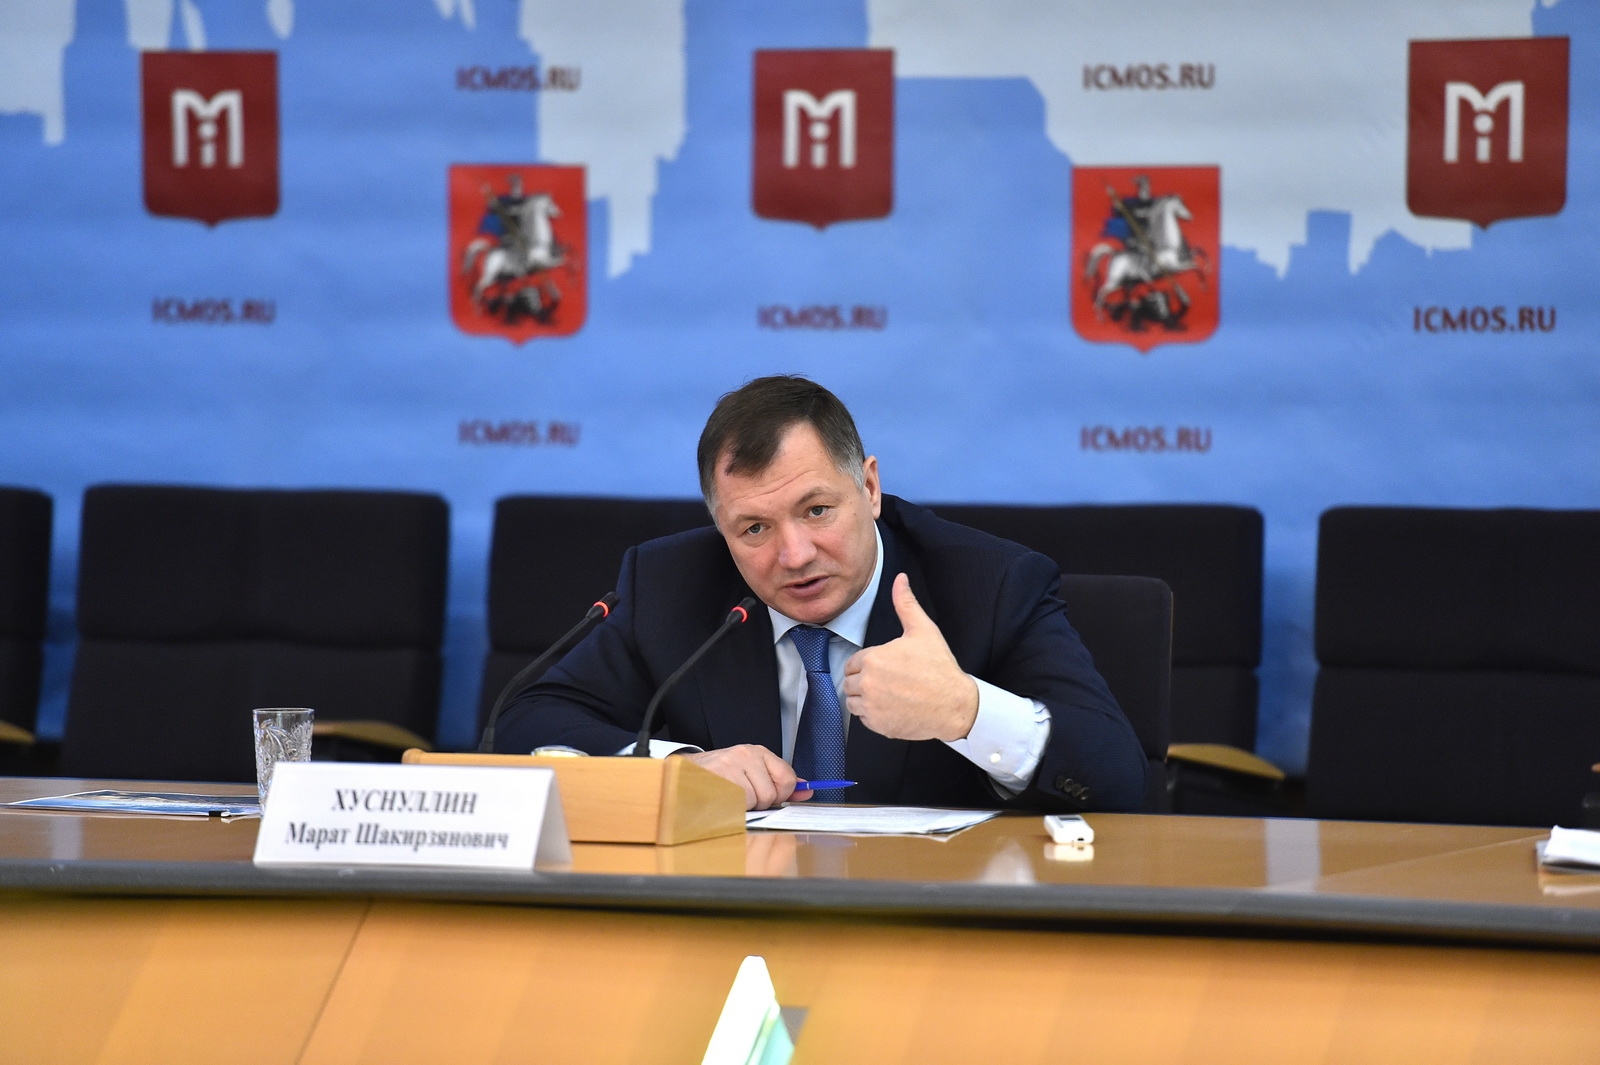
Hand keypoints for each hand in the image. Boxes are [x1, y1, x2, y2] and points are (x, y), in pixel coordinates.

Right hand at [678, 745, 813, 810]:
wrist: (685, 775)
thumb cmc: (719, 777)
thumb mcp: (751, 773)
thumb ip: (779, 782)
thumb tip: (806, 791)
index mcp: (757, 752)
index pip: (787, 778)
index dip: (780, 794)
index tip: (769, 796)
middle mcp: (747, 754)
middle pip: (773, 793)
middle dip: (761, 803)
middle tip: (743, 796)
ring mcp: (733, 764)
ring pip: (757, 800)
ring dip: (746, 807)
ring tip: (730, 797)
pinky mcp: (721, 778)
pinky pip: (740, 804)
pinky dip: (734, 808)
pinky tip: (723, 800)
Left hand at [842, 573, 977, 741]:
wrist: (955, 705)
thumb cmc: (939, 668)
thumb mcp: (923, 630)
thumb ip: (906, 603)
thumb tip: (900, 579)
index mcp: (873, 660)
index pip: (852, 663)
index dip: (868, 664)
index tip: (886, 667)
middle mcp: (868, 685)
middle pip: (850, 683)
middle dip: (865, 681)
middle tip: (890, 681)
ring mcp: (872, 708)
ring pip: (854, 702)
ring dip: (866, 699)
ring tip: (890, 694)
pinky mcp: (879, 726)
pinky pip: (864, 720)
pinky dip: (874, 716)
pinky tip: (894, 708)